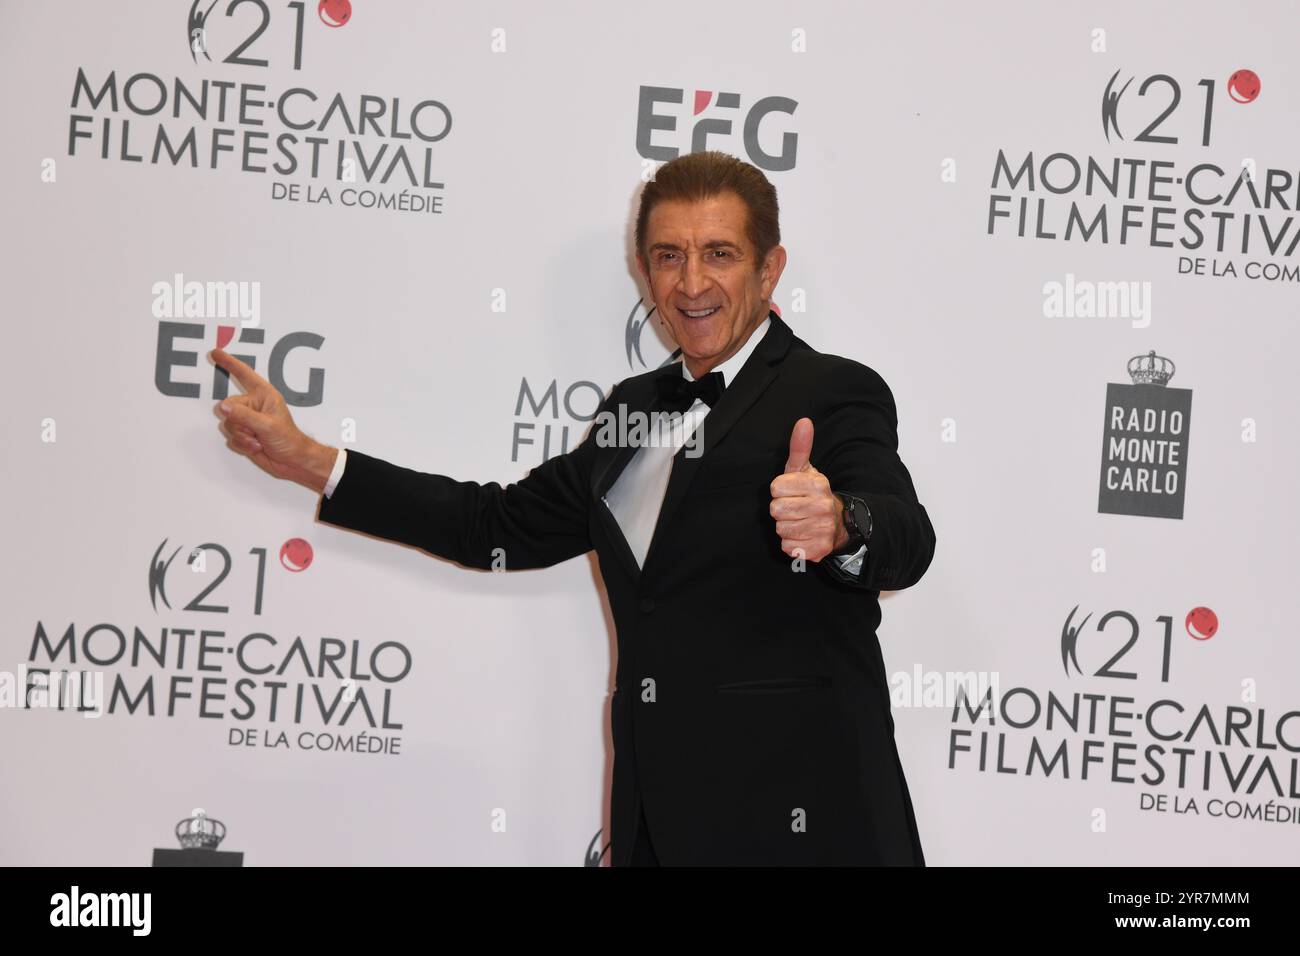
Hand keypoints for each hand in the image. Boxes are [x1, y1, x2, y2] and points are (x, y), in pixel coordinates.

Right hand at [210, 349, 338, 492]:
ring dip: (243, 437)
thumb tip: (223, 407)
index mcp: (263, 395)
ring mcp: (248, 420)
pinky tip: (257, 447)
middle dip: (239, 423)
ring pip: (228, 424)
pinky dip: (242, 445)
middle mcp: (253, 405)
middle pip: (228, 407)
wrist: (293, 461)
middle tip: (255, 431)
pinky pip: (231, 437)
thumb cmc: (289, 440)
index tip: (215, 353)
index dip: (229, 363)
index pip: (244, 374)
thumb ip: (244, 416)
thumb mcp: (267, 426)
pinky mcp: (244, 434)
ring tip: (259, 441)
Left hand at [769, 417, 848, 561]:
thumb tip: (803, 421)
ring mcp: (822, 529)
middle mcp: (823, 506)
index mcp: (818, 484)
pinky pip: (787, 547)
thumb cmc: (812, 494)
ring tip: (799, 521)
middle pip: (776, 510)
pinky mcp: (818, 549)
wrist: (838, 523)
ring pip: (781, 529)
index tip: (791, 492)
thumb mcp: (805, 470)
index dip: (779, 491)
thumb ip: (800, 447)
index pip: (775, 488)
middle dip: (781, 510)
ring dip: (786, 527)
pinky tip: (802, 535)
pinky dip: (791, 543)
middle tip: (795, 508)